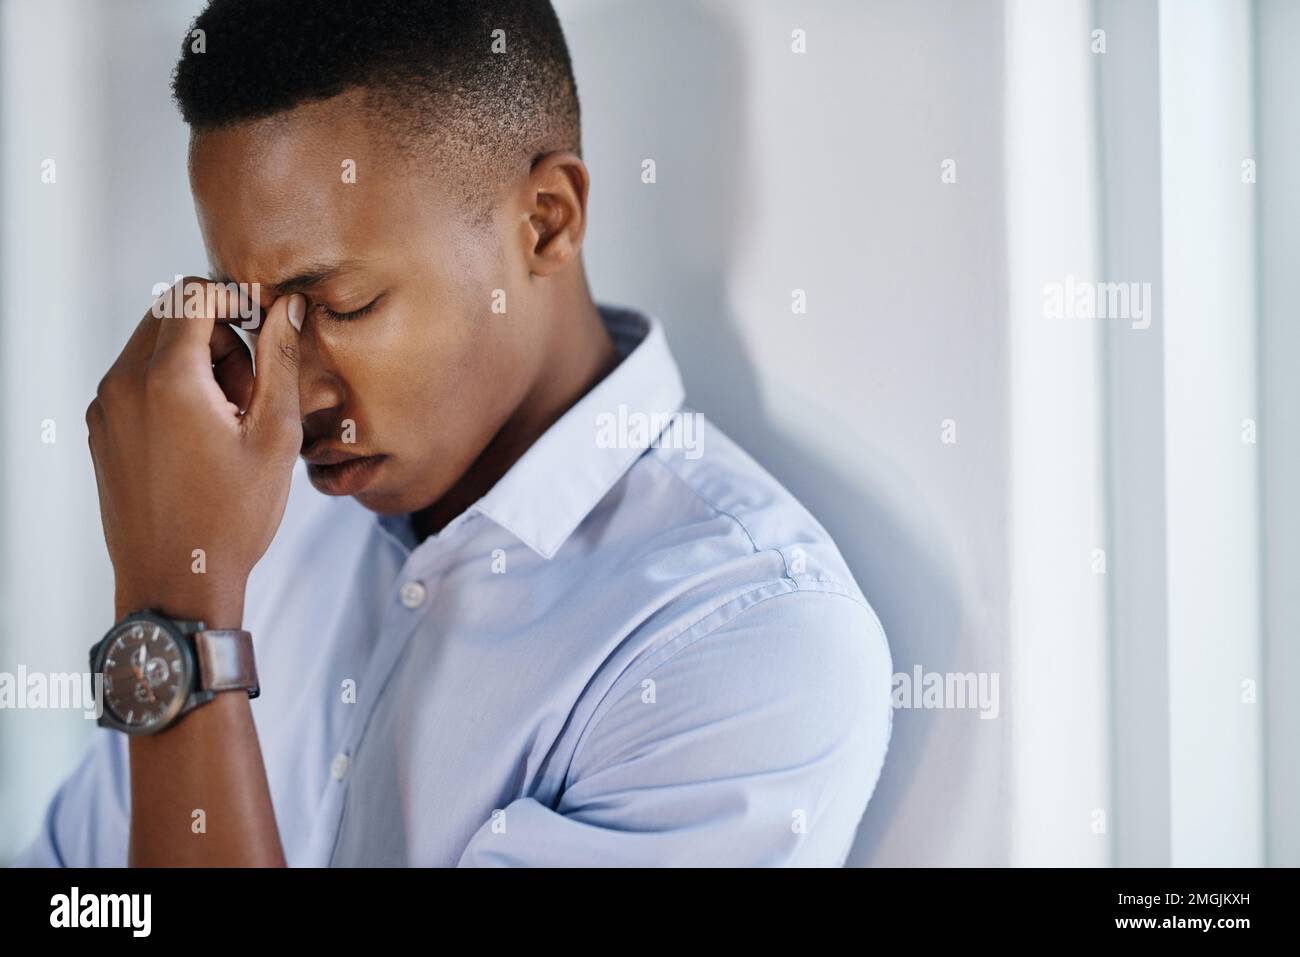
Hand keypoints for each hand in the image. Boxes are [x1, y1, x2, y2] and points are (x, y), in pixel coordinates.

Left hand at [86, 278, 305, 627]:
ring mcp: (106, 408)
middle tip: (249, 390)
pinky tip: (199, 438)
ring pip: (152, 347)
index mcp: (168, 379)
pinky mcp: (101, 431)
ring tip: (227, 420)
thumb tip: (287, 309)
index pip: (193, 294)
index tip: (263, 332)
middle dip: (216, 334)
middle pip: (170, 315)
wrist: (176, 581)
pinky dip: (170, 389)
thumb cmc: (231, 517)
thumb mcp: (276, 435)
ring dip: (194, 363)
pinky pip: (136, 382)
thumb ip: (280, 360)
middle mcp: (124, 384)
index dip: (235, 301)